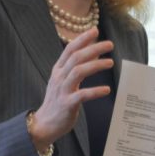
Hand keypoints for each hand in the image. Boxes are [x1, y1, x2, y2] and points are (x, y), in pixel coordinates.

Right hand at [29, 28, 112, 150]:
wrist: (43, 125)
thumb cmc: (56, 103)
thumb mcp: (61, 82)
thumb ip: (73, 69)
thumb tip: (91, 57)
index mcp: (58, 70)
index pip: (69, 49)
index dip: (82, 39)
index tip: (95, 31)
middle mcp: (59, 77)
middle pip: (76, 57)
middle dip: (93, 48)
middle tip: (110, 44)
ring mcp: (62, 90)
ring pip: (79, 71)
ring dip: (96, 65)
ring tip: (110, 63)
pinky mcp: (67, 105)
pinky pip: (82, 95)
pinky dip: (95, 91)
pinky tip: (106, 90)